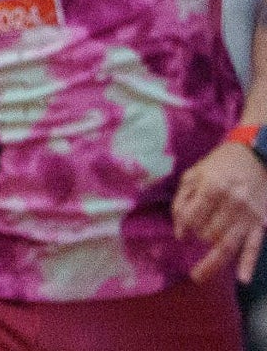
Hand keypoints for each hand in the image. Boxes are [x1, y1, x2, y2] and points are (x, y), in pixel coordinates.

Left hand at [172, 141, 266, 283]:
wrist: (259, 157)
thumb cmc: (221, 165)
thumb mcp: (196, 173)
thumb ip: (184, 198)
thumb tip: (179, 228)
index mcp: (213, 188)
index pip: (192, 217)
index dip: (182, 228)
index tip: (180, 234)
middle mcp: (233, 203)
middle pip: (209, 233)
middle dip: (198, 239)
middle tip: (195, 240)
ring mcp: (250, 216)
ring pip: (228, 245)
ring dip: (213, 263)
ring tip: (199, 277)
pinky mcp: (263, 223)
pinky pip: (255, 247)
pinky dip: (248, 264)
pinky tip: (242, 279)